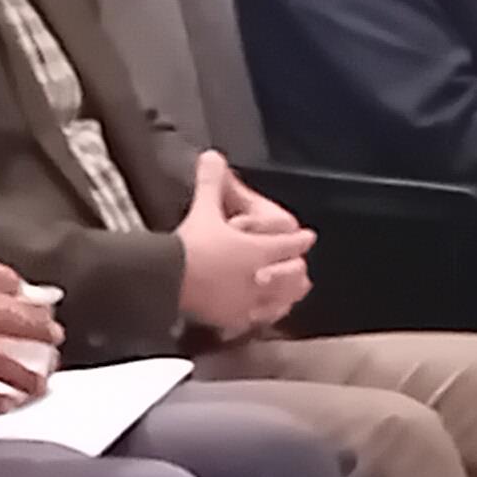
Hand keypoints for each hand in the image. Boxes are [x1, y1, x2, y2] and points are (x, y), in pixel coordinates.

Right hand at [176, 151, 314, 336]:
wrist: (168, 280)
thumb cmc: (191, 244)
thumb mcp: (203, 210)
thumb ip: (212, 183)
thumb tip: (212, 156)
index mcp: (259, 249)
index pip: (290, 244)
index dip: (300, 239)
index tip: (308, 237)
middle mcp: (262, 277)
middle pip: (293, 275)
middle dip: (298, 268)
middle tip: (302, 267)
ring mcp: (250, 301)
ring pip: (281, 300)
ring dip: (287, 294)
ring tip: (290, 294)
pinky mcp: (233, 320)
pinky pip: (257, 319)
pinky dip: (264, 315)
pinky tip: (262, 314)